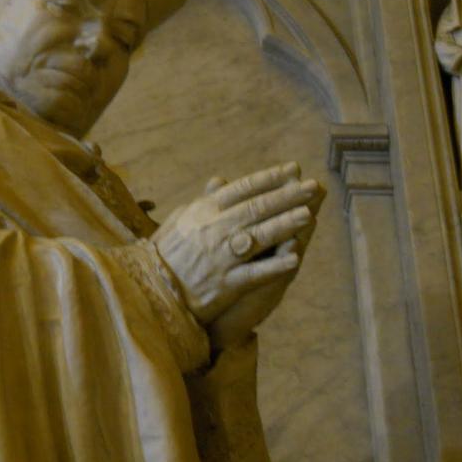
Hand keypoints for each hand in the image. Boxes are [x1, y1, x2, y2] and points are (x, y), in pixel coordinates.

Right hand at [152, 162, 320, 325]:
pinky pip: (254, 273)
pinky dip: (274, 266)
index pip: (241, 190)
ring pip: (259, 236)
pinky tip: (294, 258)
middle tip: (312, 186)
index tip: (292, 169)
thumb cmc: (165, 254)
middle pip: (256, 209)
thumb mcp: (180, 221)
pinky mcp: (225, 284)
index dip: (268, 178)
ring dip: (285, 224)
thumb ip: (203, 201)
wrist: (149, 291)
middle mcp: (214, 231)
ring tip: (307, 214)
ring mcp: (221, 257)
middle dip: (287, 196)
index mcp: (203, 213)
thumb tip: (220, 181)